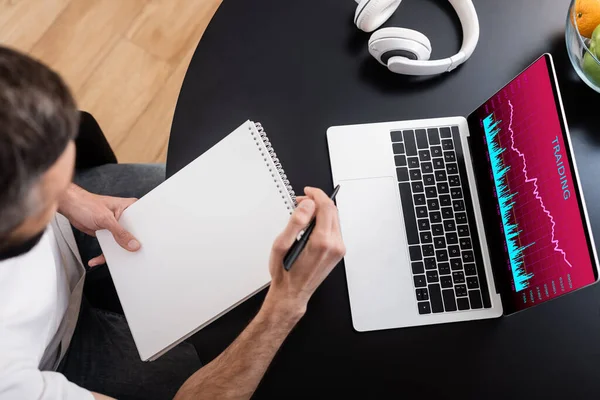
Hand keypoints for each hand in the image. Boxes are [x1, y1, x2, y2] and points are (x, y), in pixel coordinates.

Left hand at [58, 184, 139, 266]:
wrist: (71, 207)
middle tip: (129, 255)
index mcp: (129, 208)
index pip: (142, 222)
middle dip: (130, 246)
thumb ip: (120, 233)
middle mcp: (125, 217)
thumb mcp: (106, 219)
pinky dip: (104, 254)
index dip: (145, 234)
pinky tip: (97, 259)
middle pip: (133, 235)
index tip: (144, 245)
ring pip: (122, 243)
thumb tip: (132, 244)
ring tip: (111, 259)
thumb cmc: (86, 204)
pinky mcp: (108, 233)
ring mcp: (117, 226)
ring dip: (116, 252)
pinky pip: (110, 246)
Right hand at [265, 187, 345, 315]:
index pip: (327, 207)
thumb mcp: (282, 245)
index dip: (317, 195)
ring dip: (320, 211)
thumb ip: (296, 222)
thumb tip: (308, 205)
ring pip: (334, 219)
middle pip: (333, 211)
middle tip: (301, 201)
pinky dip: (323, 221)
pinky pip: (333, 229)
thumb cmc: (285, 273)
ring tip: (303, 213)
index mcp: (322, 242)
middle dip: (317, 202)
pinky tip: (310, 225)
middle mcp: (335, 246)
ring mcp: (338, 250)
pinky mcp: (338, 252)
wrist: (292, 294)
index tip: (308, 192)